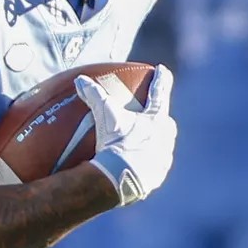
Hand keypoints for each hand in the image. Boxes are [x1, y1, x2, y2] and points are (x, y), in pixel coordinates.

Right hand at [82, 65, 176, 204]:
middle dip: (161, 118)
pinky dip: (148, 164)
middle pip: (166, 122)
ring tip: (142, 144)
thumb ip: (94, 95)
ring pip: (163, 145)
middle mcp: (165, 136)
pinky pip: (155, 166)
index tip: (163, 69)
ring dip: (155, 142)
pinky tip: (138, 166)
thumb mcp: (104, 116)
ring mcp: (163, 157)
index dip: (161, 79)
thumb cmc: (116, 143)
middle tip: (152, 117)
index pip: (160, 92)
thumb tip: (81, 80)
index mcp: (156, 118)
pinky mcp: (158, 175)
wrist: (121, 178)